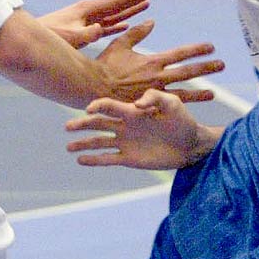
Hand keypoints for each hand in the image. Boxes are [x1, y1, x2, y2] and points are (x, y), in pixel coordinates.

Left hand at [39, 0, 158, 48]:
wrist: (30, 41)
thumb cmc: (48, 38)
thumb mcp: (69, 37)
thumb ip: (86, 33)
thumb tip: (101, 29)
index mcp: (88, 10)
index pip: (118, 1)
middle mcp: (89, 12)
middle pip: (119, 4)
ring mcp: (86, 21)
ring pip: (115, 14)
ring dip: (130, 10)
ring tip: (146, 5)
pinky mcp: (83, 31)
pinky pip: (107, 26)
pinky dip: (118, 25)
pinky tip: (126, 25)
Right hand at [66, 89, 217, 170]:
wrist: (191, 144)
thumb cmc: (182, 120)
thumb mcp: (172, 104)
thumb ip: (155, 98)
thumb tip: (136, 104)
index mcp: (132, 111)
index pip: (109, 106)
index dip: (97, 106)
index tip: (88, 110)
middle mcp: (124, 126)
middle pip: (98, 124)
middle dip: (82, 124)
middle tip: (67, 127)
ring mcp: (125, 143)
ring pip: (99, 142)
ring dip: (83, 144)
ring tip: (69, 146)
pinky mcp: (129, 159)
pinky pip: (108, 159)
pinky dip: (94, 160)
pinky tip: (80, 160)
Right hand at [92, 19, 221, 103]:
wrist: (93, 89)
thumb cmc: (104, 65)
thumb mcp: (120, 44)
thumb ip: (137, 33)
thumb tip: (152, 21)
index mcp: (153, 61)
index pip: (180, 54)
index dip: (197, 50)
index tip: (212, 47)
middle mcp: (158, 77)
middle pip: (188, 72)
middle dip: (206, 68)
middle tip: (222, 65)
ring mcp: (155, 94)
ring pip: (183, 93)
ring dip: (200, 94)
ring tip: (214, 93)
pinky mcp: (149, 107)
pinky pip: (168, 108)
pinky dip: (180, 109)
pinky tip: (191, 110)